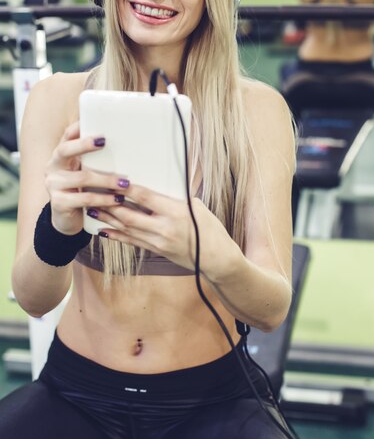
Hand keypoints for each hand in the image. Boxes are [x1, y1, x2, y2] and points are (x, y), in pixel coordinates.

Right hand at [44, 121, 130, 234]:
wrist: (69, 219)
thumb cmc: (83, 190)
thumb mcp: (87, 172)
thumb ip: (96, 159)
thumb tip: (126, 146)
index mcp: (61, 155)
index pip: (67, 136)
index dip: (78, 128)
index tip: (93, 122)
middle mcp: (53, 166)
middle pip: (65, 150)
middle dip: (84, 145)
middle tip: (103, 141)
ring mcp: (53, 184)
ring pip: (82, 177)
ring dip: (106, 180)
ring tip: (125, 183)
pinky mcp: (58, 203)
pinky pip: (85, 198)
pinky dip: (103, 199)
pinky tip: (117, 200)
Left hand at [87, 184, 237, 273]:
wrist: (216, 259)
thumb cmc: (209, 229)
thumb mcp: (196, 206)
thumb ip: (175, 198)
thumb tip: (156, 186)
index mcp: (176, 212)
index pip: (146, 198)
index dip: (127, 189)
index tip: (113, 179)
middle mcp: (164, 228)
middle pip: (130, 214)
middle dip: (110, 203)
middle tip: (94, 192)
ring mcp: (158, 242)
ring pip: (127, 229)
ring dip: (108, 218)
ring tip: (92, 208)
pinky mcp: (156, 251)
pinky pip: (131, 242)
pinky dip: (116, 235)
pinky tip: (103, 229)